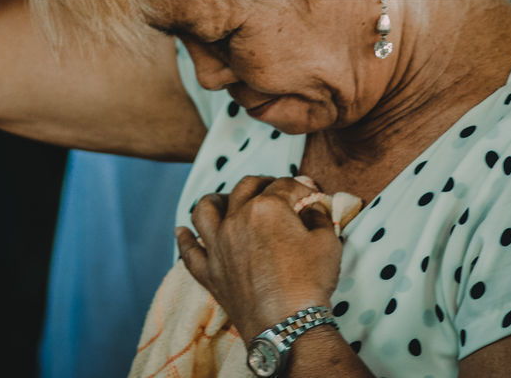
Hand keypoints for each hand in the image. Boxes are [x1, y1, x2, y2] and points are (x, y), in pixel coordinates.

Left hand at [176, 175, 342, 340]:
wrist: (286, 326)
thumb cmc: (310, 283)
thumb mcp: (328, 243)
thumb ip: (319, 217)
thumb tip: (311, 208)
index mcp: (267, 207)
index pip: (285, 186)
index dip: (301, 188)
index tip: (309, 197)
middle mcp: (237, 219)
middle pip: (246, 187)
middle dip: (263, 184)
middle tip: (276, 192)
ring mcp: (218, 245)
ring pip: (205, 210)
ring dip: (215, 200)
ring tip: (224, 201)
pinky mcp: (209, 272)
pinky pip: (189, 251)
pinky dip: (184, 239)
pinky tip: (182, 231)